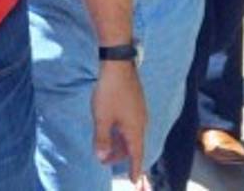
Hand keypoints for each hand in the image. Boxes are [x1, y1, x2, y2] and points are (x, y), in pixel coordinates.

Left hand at [93, 60, 145, 180]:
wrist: (118, 63)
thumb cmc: (110, 91)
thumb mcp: (102, 118)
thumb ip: (102, 139)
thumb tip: (102, 158)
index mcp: (135, 129)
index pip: (136, 155)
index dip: (135, 169)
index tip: (134, 181)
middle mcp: (141, 122)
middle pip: (133, 145)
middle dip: (120, 155)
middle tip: (105, 159)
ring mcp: (139, 110)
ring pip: (131, 133)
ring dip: (120, 142)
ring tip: (105, 144)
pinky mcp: (135, 101)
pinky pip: (130, 123)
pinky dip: (121, 131)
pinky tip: (110, 126)